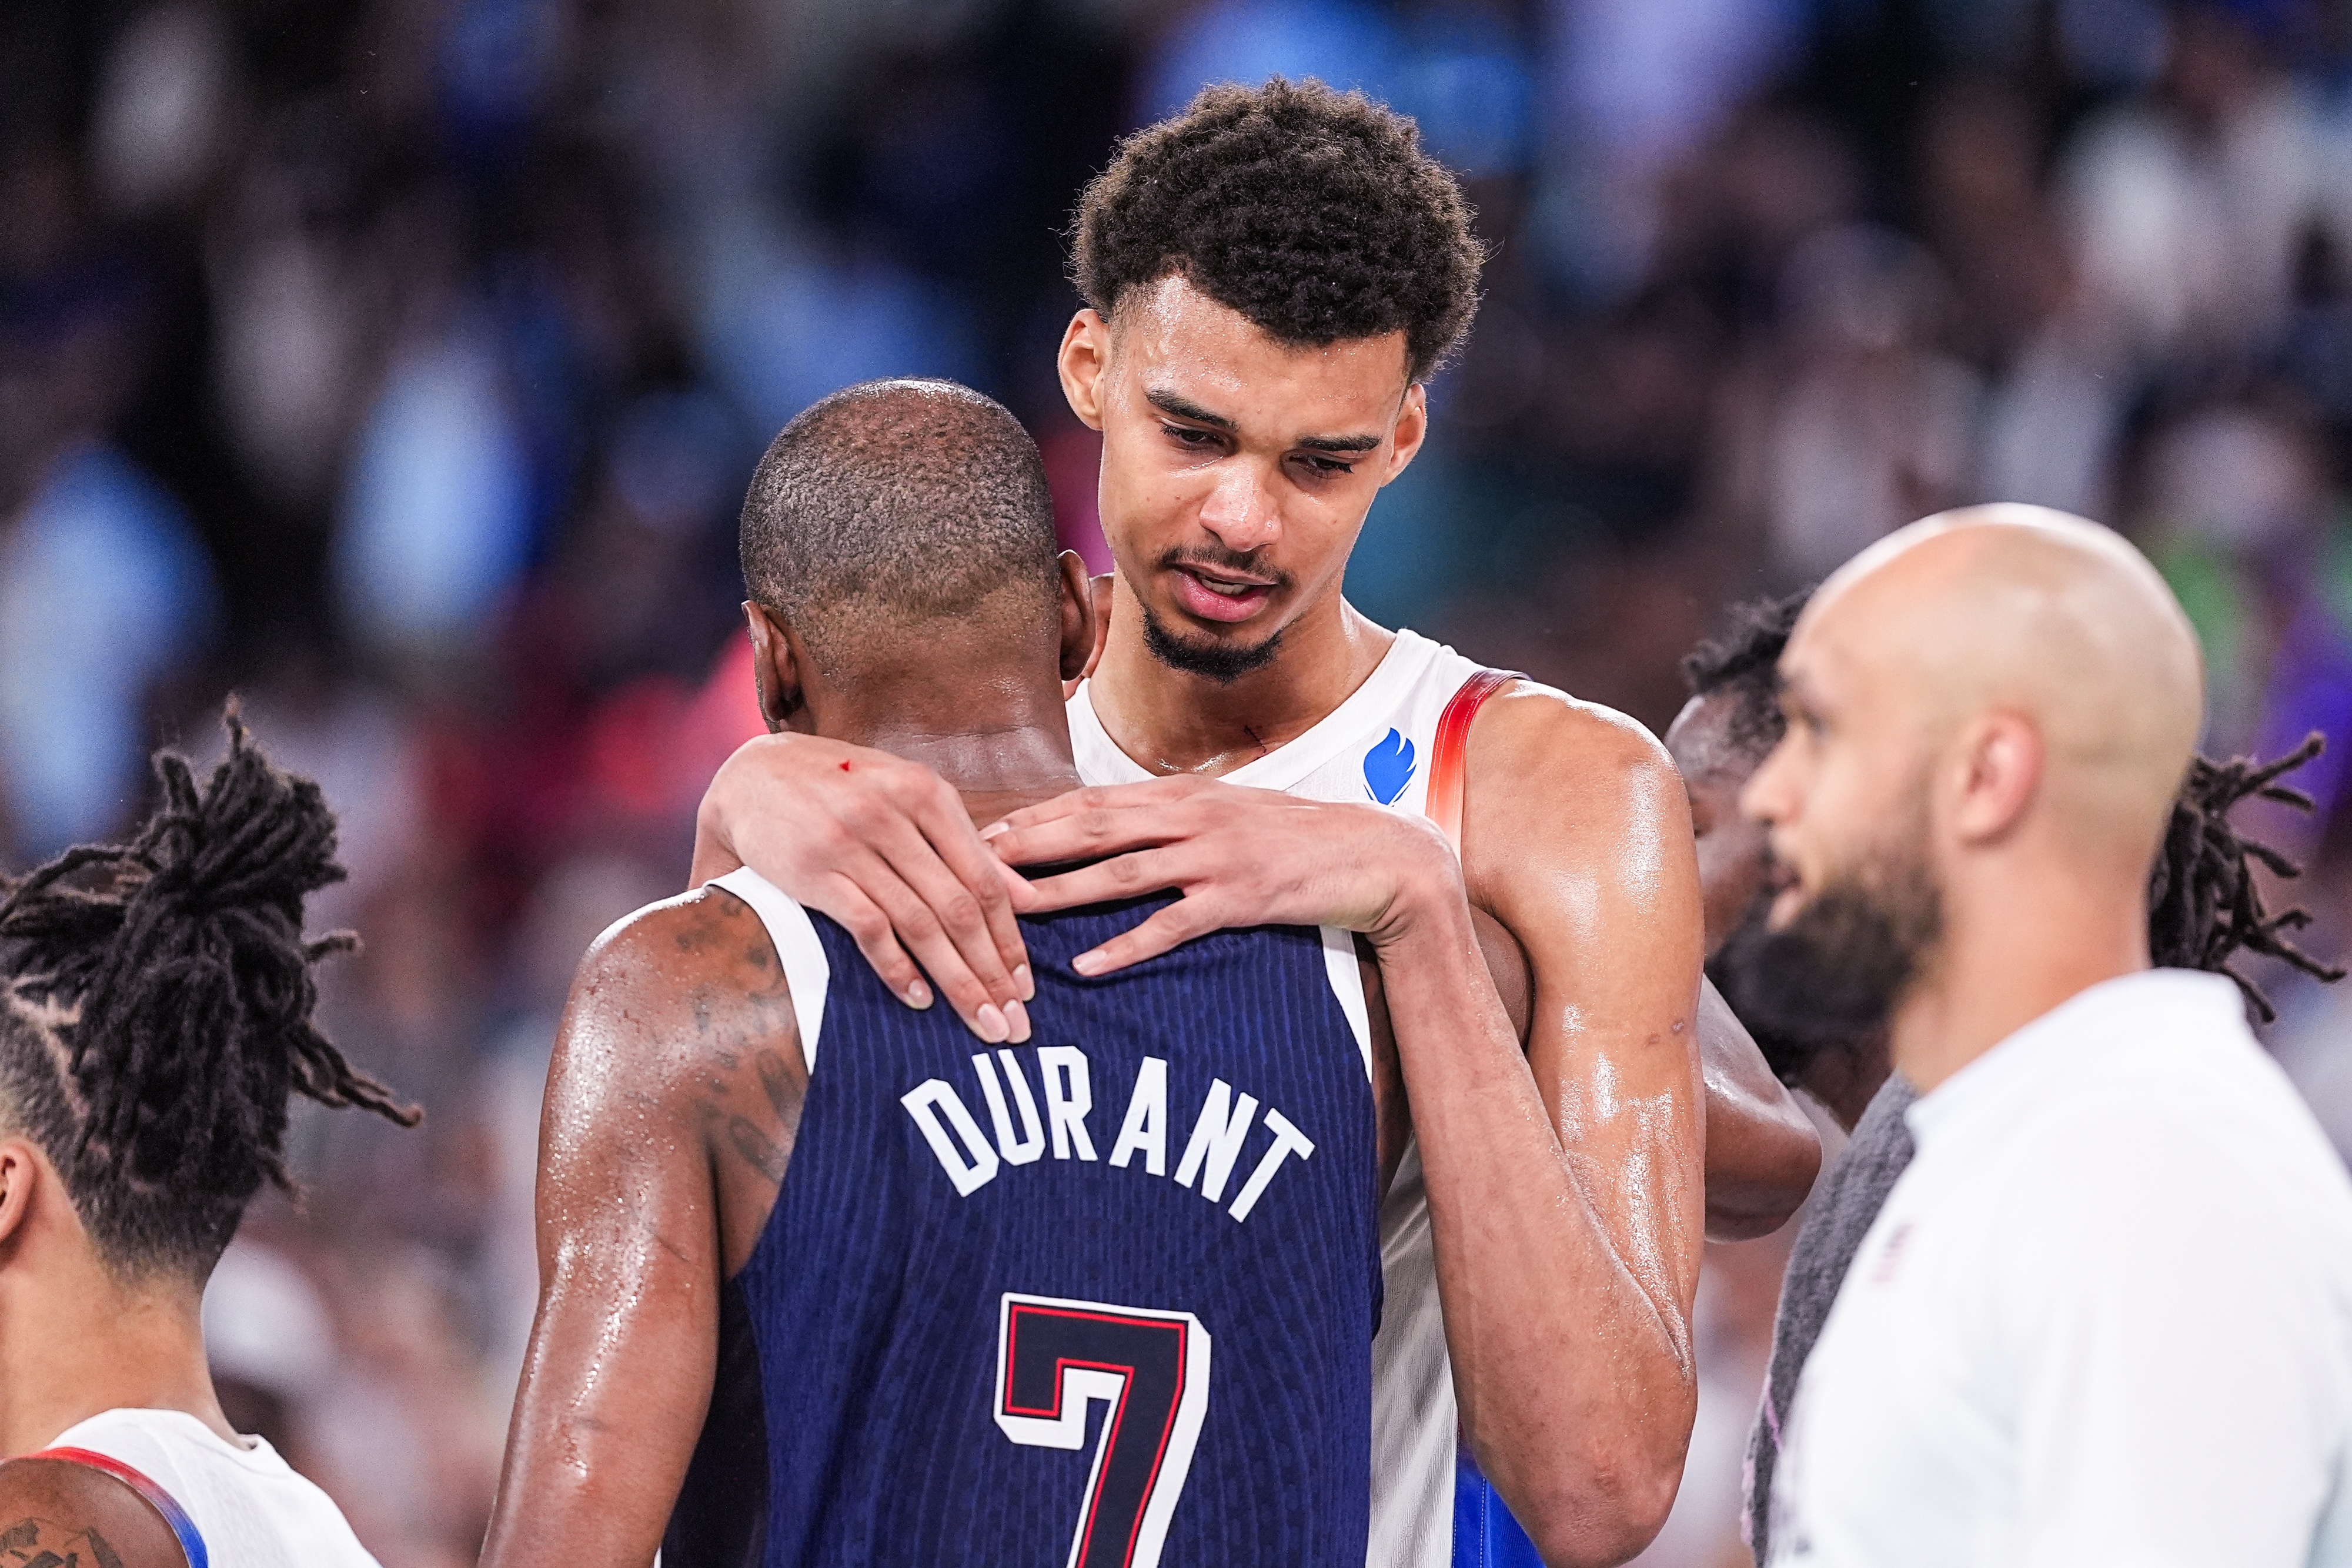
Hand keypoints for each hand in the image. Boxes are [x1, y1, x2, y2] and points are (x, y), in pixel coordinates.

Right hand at [692, 733, 1033, 1040]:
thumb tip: (1025, 896)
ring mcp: (854, 844)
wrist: (752, 776)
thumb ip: (964, 842)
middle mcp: (894, 816)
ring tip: (981, 1021)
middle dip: (992, 971)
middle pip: (959, 908)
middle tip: (1014, 1022)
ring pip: (921, 924)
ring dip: (957, 980)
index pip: (984, 879)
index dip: (1010, 938)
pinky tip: (919, 999)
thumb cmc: (842, 788)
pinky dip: (896, 968)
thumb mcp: (908, 796)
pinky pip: (868, 928)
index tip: (1027, 984)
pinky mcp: (816, 872)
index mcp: (926, 794)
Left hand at [983, 776, 1463, 973]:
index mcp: (1184, 794)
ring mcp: (1214, 857)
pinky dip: (1126, 946)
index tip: (986, 832)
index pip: (1094, 801)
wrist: (1370, 853)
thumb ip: (1172, 815)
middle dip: (1030, 845)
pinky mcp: (1238, 899)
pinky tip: (1088, 965)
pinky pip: (1171, 927)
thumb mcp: (1228, 810)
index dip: (1037, 816)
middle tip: (975, 865)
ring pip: (1121, 871)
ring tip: (1012, 908)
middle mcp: (1191, 817)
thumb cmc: (1293, 835)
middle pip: (1093, 828)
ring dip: (1062, 890)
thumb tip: (1114, 824)